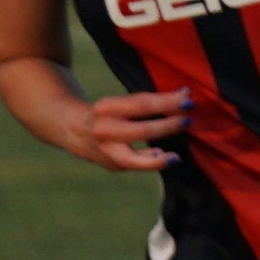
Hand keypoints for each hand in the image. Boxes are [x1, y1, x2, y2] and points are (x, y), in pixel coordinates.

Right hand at [68, 83, 194, 172]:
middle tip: (187, 121)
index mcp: (108, 108)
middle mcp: (104, 130)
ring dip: (157, 159)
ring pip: (132, 159)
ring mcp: (106, 151)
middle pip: (140, 131)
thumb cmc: (110, 113)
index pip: (142, 104)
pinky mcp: (112, 165)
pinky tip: (166, 159)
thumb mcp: (124, 102)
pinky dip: (150, 163)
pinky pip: (134, 166)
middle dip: (166, 127)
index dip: (166, 102)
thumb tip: (186, 94)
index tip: (187, 98)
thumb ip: (153, 101)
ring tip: (176, 157)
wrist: (72, 130)